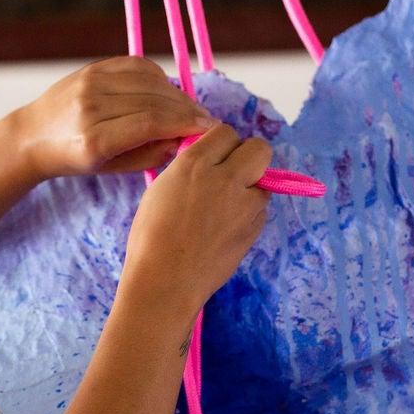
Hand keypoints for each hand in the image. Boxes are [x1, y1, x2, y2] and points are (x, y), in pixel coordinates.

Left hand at [10, 56, 218, 179]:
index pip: (151, 123)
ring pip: (149, 81)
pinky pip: (136, 66)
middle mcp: (91, 107)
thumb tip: (183, 138)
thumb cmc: (74, 158)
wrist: (33, 134)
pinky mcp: (93, 68)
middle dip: (186, 109)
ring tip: (188, 109)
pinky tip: (166, 93)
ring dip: (176, 94)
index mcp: (94, 139)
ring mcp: (90, 83)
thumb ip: (149, 154)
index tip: (208, 129)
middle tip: (207, 120)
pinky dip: (158, 78)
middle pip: (154, 101)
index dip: (185, 124)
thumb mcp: (111, 168)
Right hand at [118, 123, 272, 324]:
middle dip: (249, 156)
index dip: (221, 143)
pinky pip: (260, 210)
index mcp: (194, 163)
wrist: (165, 282)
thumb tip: (206, 160)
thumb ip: (188, 168)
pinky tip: (226, 229)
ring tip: (226, 208)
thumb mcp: (161, 189)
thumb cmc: (150, 238)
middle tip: (233, 173)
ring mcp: (245, 205)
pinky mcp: (254, 229)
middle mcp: (225, 178)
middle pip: (260, 148)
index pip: (226, 131)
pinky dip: (248, 214)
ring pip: (263, 181)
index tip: (214, 156)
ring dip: (250, 188)